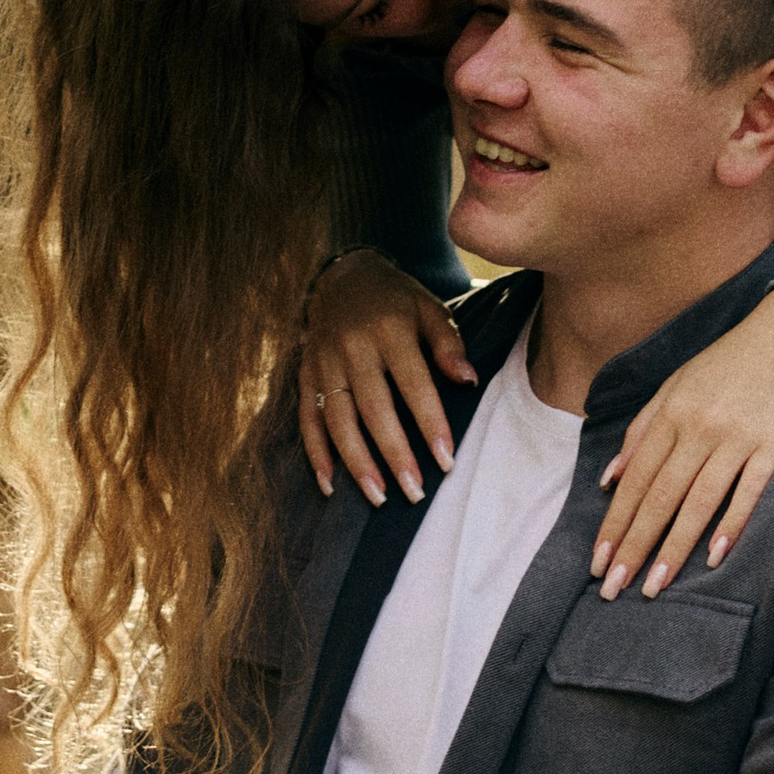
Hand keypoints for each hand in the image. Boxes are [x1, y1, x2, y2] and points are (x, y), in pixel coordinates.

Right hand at [298, 251, 473, 507]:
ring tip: (378, 497)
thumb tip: (468, 380)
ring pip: (338, 419)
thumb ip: (448, 343)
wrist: (341, 276)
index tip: (447, 461)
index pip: (413, 384)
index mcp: (389, 330)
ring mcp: (324, 362)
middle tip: (415, 492)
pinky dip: (316, 454)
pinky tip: (330, 485)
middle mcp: (352, 347)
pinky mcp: (305, 375)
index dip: (430, 424)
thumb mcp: (429, 308)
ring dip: (357, 462)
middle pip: (374, 408)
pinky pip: (307, 418)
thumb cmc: (396, 300)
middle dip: (394, 454)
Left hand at [593, 286, 773, 598]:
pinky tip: (715, 558)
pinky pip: (750, 490)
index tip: (598, 563)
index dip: (615, 524)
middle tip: (614, 589)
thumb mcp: (676, 384)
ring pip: (698, 501)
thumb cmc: (731, 361)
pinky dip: (732, 524)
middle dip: (633, 546)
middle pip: (659, 497)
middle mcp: (698, 428)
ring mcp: (737, 437)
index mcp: (671, 414)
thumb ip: (642, 430)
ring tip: (655, 586)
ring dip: (674, 547)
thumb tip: (609, 479)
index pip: (635, 480)